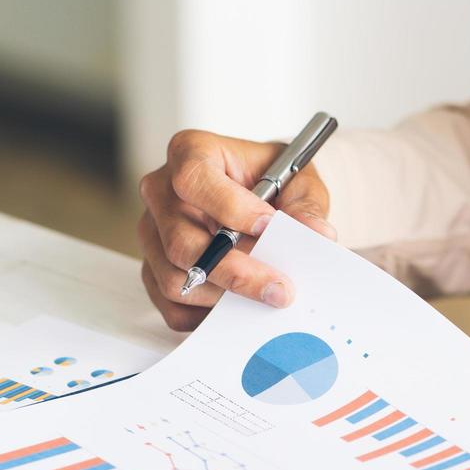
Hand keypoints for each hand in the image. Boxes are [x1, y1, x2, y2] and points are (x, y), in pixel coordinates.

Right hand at [137, 129, 334, 330]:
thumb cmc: (274, 181)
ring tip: (264, 296)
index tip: (269, 227)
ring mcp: (152, 232)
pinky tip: (238, 309)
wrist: (261, 198)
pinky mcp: (153, 268)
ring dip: (223, 297)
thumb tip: (316, 234)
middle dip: (235, 272)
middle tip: (280, 289)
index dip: (230, 207)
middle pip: (181, 242)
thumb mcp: (298, 180)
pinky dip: (207, 316)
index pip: (194, 179)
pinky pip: (171, 305)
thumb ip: (306, 205)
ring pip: (175, 279)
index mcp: (192, 152)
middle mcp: (161, 191)